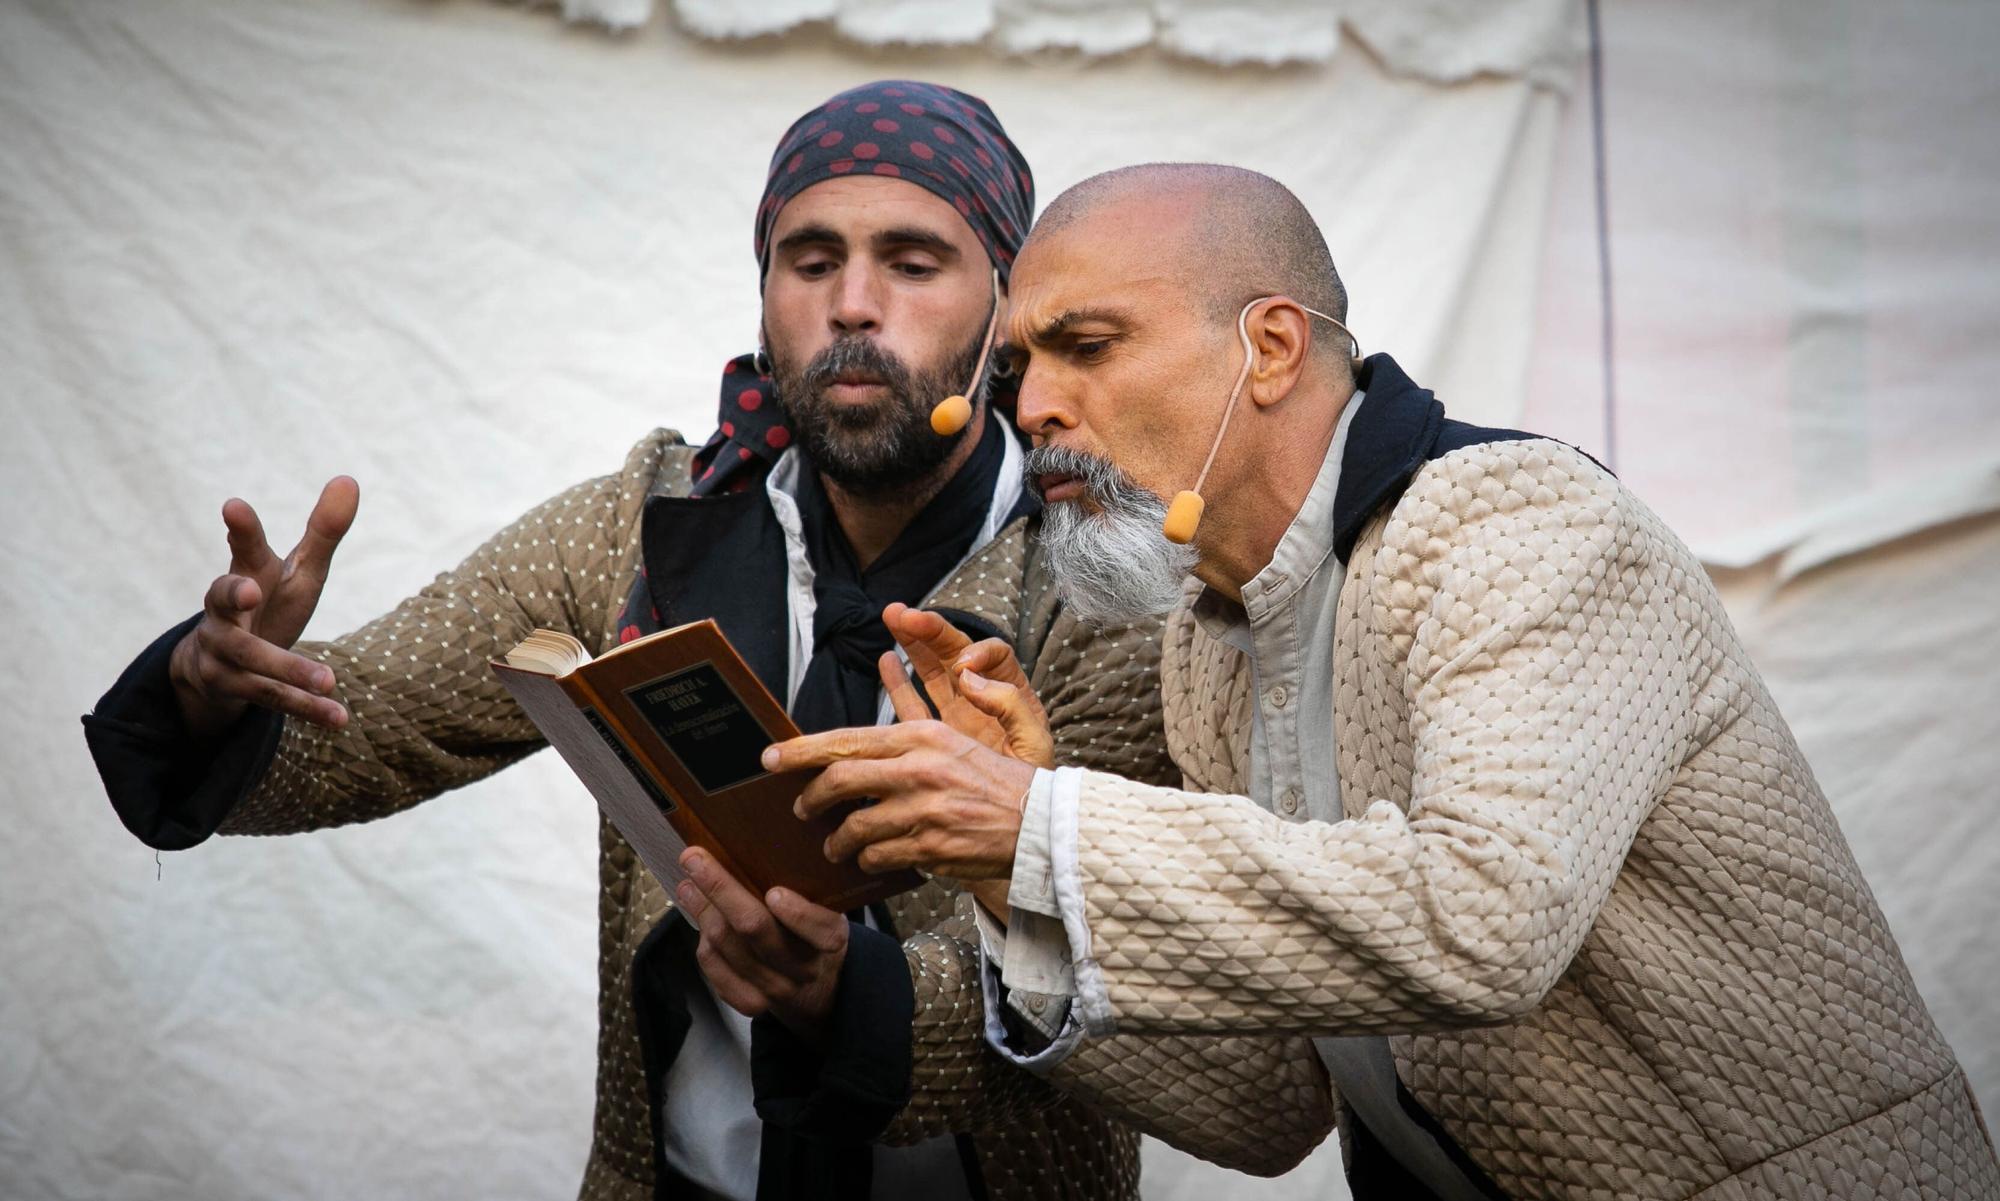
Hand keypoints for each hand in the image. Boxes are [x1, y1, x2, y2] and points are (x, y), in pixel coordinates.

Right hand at [167, 477, 358, 737]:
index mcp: (245, 575)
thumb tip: (349, 478)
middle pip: (221, 601)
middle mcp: (224, 613)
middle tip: (249, 590)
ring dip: (290, 669)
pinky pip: (271, 700)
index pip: (242, 548)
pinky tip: (340, 718)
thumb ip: (322, 532)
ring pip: (252, 661)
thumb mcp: (297, 570)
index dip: (240, 528)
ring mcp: (223, 652)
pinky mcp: (233, 689)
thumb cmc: (269, 602)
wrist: (223, 663)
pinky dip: (308, 710)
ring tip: (328, 679)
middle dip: (232, 594)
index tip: (233, 506)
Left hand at [676, 848, 848, 1042]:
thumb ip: (806, 890)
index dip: (797, 914)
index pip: (819, 929)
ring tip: (688, 883)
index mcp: (829, 941)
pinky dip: (702, 940)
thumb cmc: (815, 937)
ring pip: (727, 946)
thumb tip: (753, 848)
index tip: (775, 892)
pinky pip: (715, 968)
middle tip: (695, 859)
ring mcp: (774, 988)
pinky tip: (700, 916)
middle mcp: (801, 968)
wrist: (820, 989)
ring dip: (702, 909)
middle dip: (720, 889)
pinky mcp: (749, 1001)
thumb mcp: (827, 911)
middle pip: (756, 930)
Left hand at [768, 722, 1035, 881]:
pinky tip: (870, 857)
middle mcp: (918, 769)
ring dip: (836, 839)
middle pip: (839, 781)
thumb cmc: (995, 781)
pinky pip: (878, 855)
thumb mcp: (953, 741)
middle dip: (809, 798)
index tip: (771, 758)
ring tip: (833, 844)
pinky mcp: (929, 846)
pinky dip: (868, 858)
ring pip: (854, 827)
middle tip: (799, 808)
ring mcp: (922, 810)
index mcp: (920, 736)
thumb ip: (904, 739)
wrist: (1039, 822)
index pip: (845, 740)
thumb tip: (853, 749)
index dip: (800, 750)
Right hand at [878, 602, 1053, 768]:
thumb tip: (970, 675)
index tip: (962, 663)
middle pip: (955, 653)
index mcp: (1011, 697)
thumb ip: (1009, 706)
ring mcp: (958, 717)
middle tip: (901, 614)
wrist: (1017, 823)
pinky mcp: (937, 739)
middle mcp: (983, 700)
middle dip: (928, 631)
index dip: (979, 652)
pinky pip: (915, 704)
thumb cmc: (1032, 784)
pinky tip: (885, 661)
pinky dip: (900, 682)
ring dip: (912, 644)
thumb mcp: (1033, 744)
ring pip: (932, 671)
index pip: (996, 657)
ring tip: (891, 619)